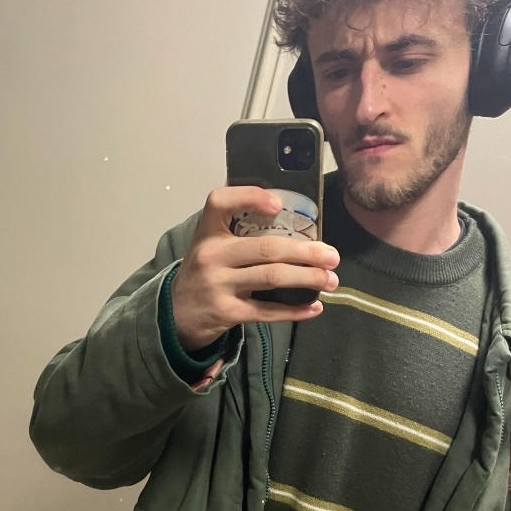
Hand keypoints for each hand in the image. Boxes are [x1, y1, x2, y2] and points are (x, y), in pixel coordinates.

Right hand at [171, 186, 339, 349]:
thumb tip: (296, 229)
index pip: (220, 202)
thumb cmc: (205, 273)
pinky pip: (267, 311)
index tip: (278, 205)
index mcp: (208, 233)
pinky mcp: (227, 312)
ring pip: (272, 278)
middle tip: (332, 256)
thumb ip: (238, 233)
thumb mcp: (210, 245)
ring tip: (331, 280)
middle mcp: (212, 256)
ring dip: (308, 278)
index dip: (249, 197)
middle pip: (266, 248)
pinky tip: (314, 307)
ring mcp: (219, 285)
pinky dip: (294, 311)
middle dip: (306, 252)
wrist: (177, 313)